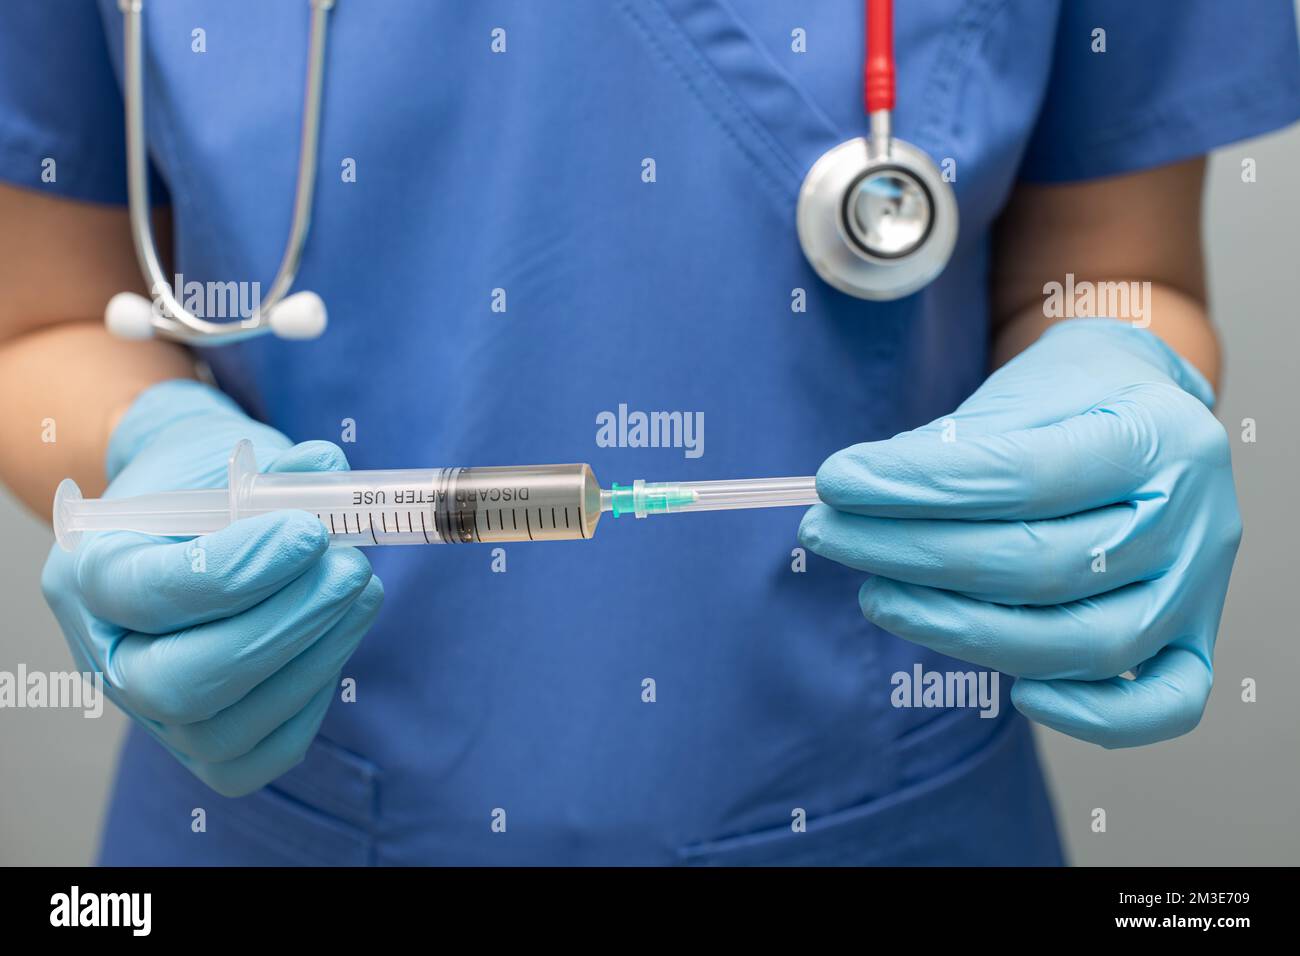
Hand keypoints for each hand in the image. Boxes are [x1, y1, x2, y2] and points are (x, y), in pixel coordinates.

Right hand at [42, 380, 383, 795]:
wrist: (194, 517)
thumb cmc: (209, 484)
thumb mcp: (229, 458)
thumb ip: (276, 470)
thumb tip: (325, 470)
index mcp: (86, 576)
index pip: (151, 594)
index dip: (241, 571)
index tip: (310, 532)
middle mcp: (104, 658)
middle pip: (179, 684)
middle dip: (282, 627)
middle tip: (351, 568)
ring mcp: (150, 714)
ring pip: (226, 728)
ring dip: (315, 657)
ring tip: (363, 590)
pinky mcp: (205, 747)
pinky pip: (265, 753)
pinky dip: (313, 696)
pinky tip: (337, 634)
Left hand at [799, 319, 1240, 747]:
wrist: (1144, 409)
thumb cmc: (1070, 400)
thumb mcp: (1017, 391)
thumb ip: (951, 448)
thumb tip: (858, 496)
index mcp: (1157, 434)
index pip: (1023, 475)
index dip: (919, 486)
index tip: (837, 482)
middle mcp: (1194, 517)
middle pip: (1042, 565)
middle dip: (914, 555)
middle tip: (829, 534)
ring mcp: (1199, 587)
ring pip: (1086, 642)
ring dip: (962, 631)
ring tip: (877, 597)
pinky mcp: (1195, 638)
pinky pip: (1164, 704)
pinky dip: (1094, 717)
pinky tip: (1015, 694)